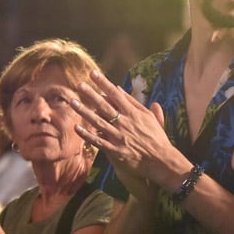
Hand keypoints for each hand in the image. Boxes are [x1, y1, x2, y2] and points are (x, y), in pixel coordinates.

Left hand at [70, 71, 174, 200]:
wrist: (161, 160)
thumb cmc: (157, 137)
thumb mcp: (149, 117)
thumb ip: (135, 102)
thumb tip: (120, 89)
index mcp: (133, 113)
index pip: (116, 95)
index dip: (104, 83)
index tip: (93, 73)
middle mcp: (125, 123)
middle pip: (105, 106)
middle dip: (91, 94)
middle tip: (79, 85)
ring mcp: (119, 137)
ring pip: (98, 122)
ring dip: (84, 112)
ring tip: (72, 102)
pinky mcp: (116, 151)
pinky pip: (99, 141)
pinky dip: (88, 135)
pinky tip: (77, 128)